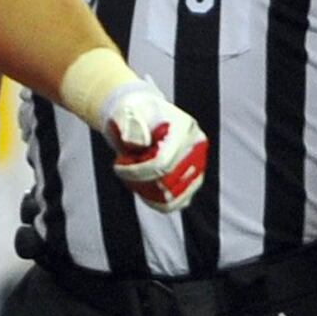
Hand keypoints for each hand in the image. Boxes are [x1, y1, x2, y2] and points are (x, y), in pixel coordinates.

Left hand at [96, 78, 210, 209]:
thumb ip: (131, 124)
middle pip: (169, 181)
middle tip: (123, 171)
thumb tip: (140, 142)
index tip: (117, 167)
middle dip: (140, 181)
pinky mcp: (194, 178)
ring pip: (177, 196)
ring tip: (133, 179)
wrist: (141, 118)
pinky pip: (180, 202)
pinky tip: (144, 193)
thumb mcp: (126, 112)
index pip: (163, 162)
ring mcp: (199, 164)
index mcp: (185, 127)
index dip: (136, 171)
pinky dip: (160, 203)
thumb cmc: (132, 114)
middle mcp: (197, 146)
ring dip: (150, 194)